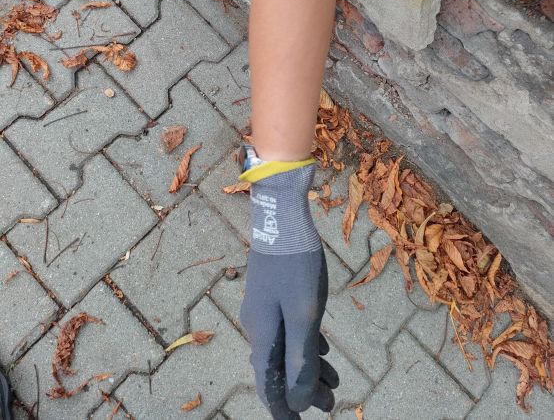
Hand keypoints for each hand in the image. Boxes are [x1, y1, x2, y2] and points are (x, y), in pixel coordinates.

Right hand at [238, 153, 338, 416]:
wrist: (282, 216)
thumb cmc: (296, 265)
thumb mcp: (304, 315)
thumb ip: (300, 359)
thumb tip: (298, 402)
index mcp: (263, 335)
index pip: (269, 385)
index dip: (285, 408)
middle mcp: (258, 325)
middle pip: (278, 368)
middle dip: (304, 389)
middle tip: (332, 403)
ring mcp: (264, 307)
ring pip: (285, 347)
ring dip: (309, 366)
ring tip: (336, 379)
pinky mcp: (273, 292)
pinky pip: (289, 328)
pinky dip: (306, 343)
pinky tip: (322, 346)